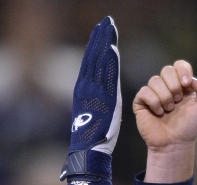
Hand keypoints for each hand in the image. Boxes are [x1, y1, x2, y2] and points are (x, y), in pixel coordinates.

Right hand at [61, 16, 120, 181]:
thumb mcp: (95, 115)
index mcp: (83, 90)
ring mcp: (92, 91)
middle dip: (100, 39)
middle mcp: (86, 87)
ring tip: (109, 26)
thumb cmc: (93, 138)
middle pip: (93, 57)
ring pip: (98, 62)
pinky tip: (113, 47)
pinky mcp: (101, 97)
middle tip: (106, 22)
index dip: (96, 47)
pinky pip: (105, 75)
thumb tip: (102, 95)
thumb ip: (99, 101)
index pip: (90, 63)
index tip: (100, 33)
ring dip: (104, 43)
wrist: (89, 150)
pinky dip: (108, 60)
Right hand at [133, 59, 196, 149]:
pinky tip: (158, 113)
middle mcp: (167, 87)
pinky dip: (154, 103)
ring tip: (169, 110)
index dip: (183, 71)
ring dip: (165, 97)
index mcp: (182, 85)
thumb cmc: (190, 127)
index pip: (180, 65)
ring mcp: (154, 94)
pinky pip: (145, 91)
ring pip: (155, 80)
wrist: (175, 143)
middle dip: (174, 85)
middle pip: (167, 69)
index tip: (187, 85)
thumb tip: (191, 78)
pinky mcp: (142, 102)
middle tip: (178, 101)